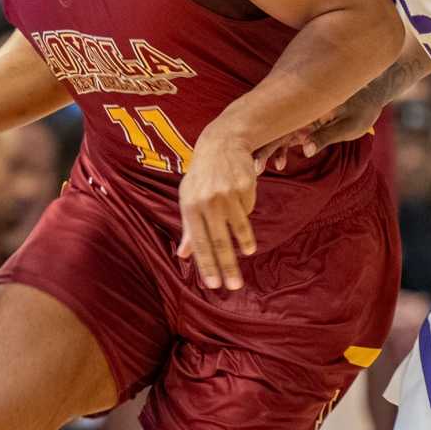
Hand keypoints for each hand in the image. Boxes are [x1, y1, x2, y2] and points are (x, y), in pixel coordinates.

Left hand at [177, 123, 260, 290]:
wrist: (221, 143)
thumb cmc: (201, 175)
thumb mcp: (187, 197)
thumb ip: (186, 228)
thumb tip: (182, 255)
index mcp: (190, 206)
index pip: (198, 242)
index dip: (206, 265)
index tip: (214, 284)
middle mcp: (208, 201)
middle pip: (220, 241)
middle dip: (228, 267)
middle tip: (234, 286)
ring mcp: (228, 194)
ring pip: (238, 227)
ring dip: (244, 244)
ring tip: (248, 254)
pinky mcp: (245, 187)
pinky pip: (248, 210)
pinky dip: (245, 215)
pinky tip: (241, 208)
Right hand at [259, 91, 384, 170]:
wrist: (370, 94)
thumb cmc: (363, 109)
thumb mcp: (349, 125)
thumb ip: (326, 136)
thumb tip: (305, 150)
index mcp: (308, 105)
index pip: (281, 121)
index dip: (266, 138)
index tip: (255, 155)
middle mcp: (300, 108)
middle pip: (274, 126)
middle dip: (262, 146)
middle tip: (253, 167)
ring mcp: (300, 115)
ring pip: (278, 132)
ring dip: (268, 149)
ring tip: (260, 168)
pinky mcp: (304, 123)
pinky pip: (288, 135)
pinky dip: (282, 148)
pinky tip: (280, 163)